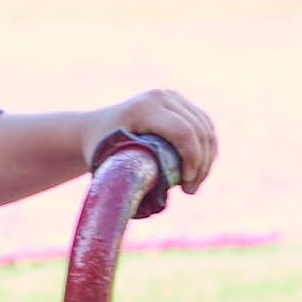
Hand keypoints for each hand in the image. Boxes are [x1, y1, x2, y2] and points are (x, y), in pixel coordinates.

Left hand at [102, 89, 219, 200]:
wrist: (94, 128)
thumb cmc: (99, 150)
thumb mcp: (110, 162)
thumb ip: (128, 179)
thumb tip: (151, 204)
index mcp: (143, 108)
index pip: (183, 132)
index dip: (192, 160)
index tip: (185, 186)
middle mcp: (160, 97)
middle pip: (199, 131)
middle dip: (201, 164)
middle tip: (190, 190)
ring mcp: (172, 96)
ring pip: (206, 128)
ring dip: (207, 159)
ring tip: (193, 184)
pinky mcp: (180, 102)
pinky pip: (205, 125)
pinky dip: (207, 148)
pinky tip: (198, 169)